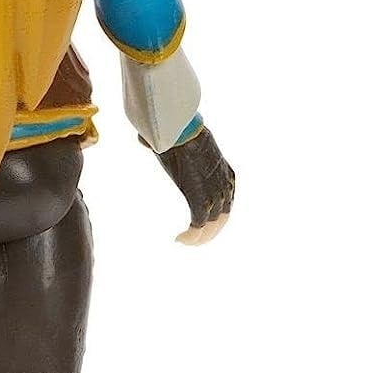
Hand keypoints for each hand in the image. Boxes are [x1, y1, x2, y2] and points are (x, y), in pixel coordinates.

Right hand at [152, 126, 234, 244]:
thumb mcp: (185, 142)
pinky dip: (191, 236)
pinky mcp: (201, 199)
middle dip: (209, 232)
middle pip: (222, 218)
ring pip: (211, 226)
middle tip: (193, 240)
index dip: (217, 218)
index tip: (203, 225)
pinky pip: (198, 225)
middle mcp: (225, 186)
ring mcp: (215, 194)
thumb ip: (174, 147)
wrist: (181, 130)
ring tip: (185, 241)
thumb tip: (145, 141)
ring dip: (198, 237)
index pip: (227, 204)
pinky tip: (181, 239)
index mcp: (226, 174)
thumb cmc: (179, 131)